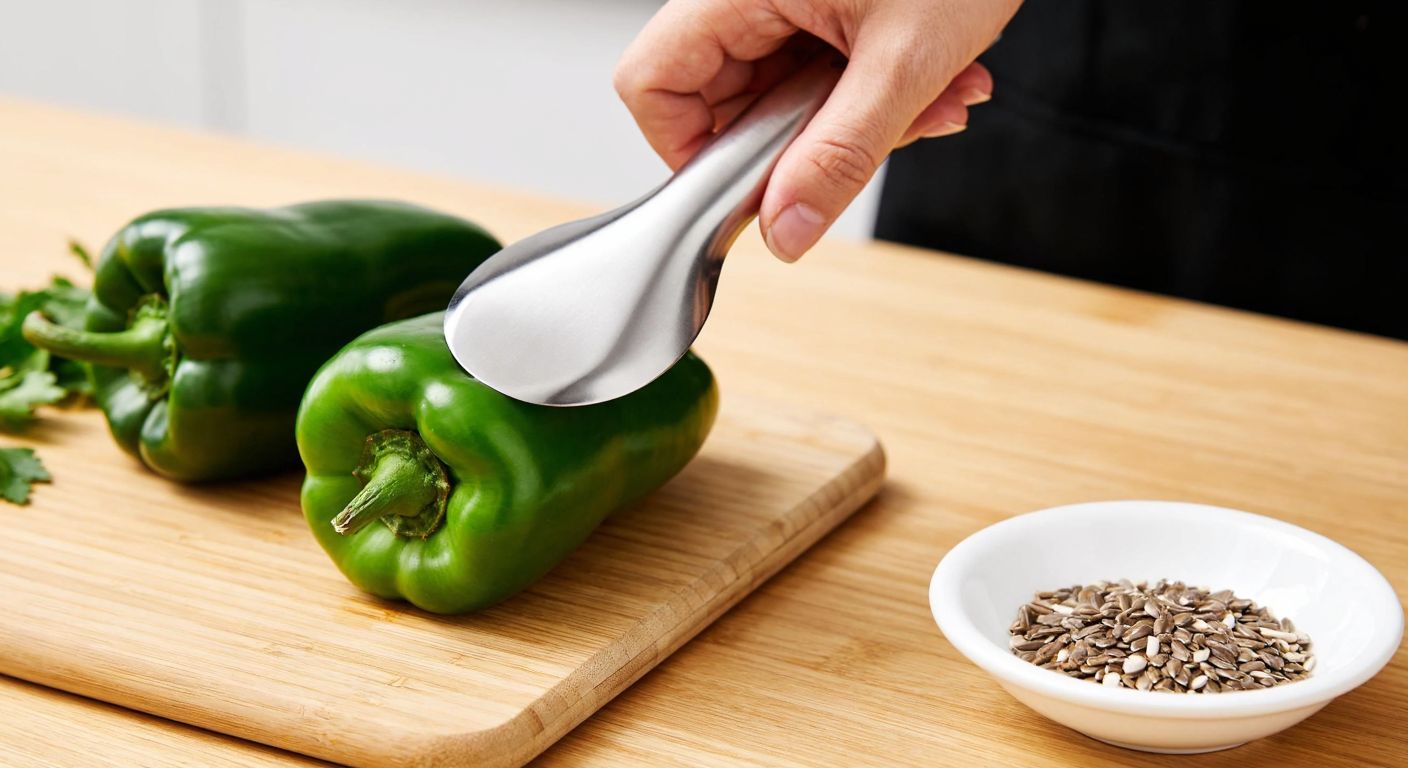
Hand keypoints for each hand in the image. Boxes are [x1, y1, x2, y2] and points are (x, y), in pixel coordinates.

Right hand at [614, 0, 1021, 260]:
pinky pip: (822, 79)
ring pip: (782, 99)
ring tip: (931, 103)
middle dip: (805, 142)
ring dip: (856, 124)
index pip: (653, 82)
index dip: (690, 148)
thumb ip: (840, 154)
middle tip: (877, 140)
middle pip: (720, 100)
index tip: (753, 186)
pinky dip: (876, 98)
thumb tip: (786, 231)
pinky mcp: (820, 13)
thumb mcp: (905, 59)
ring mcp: (784, 4)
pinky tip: (934, 87)